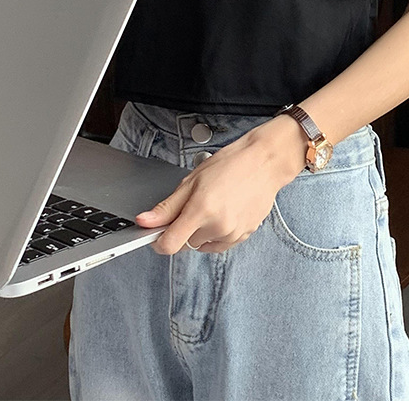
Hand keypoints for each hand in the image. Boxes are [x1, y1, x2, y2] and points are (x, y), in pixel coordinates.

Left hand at [135, 115, 309, 254]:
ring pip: (203, 244)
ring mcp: (232, 233)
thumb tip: (144, 222)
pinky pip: (220, 244)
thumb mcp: (192, 180)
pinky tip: (223, 212)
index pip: (169, 245)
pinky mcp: (244, 236)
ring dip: (201, 231)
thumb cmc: (231, 164)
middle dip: (184, 228)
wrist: (264, 162)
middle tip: (194, 203)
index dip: (159, 240)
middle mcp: (218, 227)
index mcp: (201, 210)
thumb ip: (167, 207)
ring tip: (213, 204)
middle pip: (186, 243)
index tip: (159, 232)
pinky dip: (216, 233)